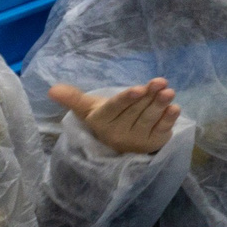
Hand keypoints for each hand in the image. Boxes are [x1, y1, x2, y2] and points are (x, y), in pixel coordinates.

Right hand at [49, 80, 179, 155]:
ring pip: (149, 119)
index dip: (126, 99)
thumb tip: (51, 89)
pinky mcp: (154, 143)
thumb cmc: (107, 118)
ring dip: (160, 105)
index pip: (115, 108)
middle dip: (149, 96)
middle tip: (161, 83)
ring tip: (169, 92)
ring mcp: (137, 140)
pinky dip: (169, 120)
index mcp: (102, 121)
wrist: (121, 143)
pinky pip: (162, 130)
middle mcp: (119, 133)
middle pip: (136, 111)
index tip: (137, 89)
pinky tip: (175, 108)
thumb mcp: (89, 109)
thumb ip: (73, 98)